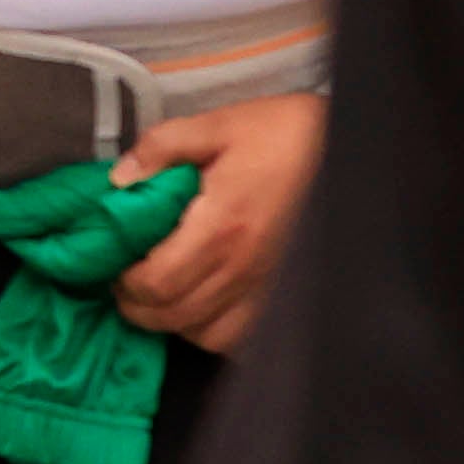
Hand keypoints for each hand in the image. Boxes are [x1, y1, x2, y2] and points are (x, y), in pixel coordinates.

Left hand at [110, 92, 324, 358]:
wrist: (348, 147)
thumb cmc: (282, 134)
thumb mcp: (218, 124)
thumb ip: (161, 148)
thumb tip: (118, 181)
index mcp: (221, 227)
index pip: (154, 282)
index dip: (124, 281)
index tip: (114, 261)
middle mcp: (243, 269)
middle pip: (172, 316)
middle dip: (138, 304)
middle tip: (128, 279)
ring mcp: (268, 290)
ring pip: (204, 336)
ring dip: (173, 320)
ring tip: (165, 290)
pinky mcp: (285, 299)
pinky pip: (240, 339)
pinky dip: (212, 330)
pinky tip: (204, 302)